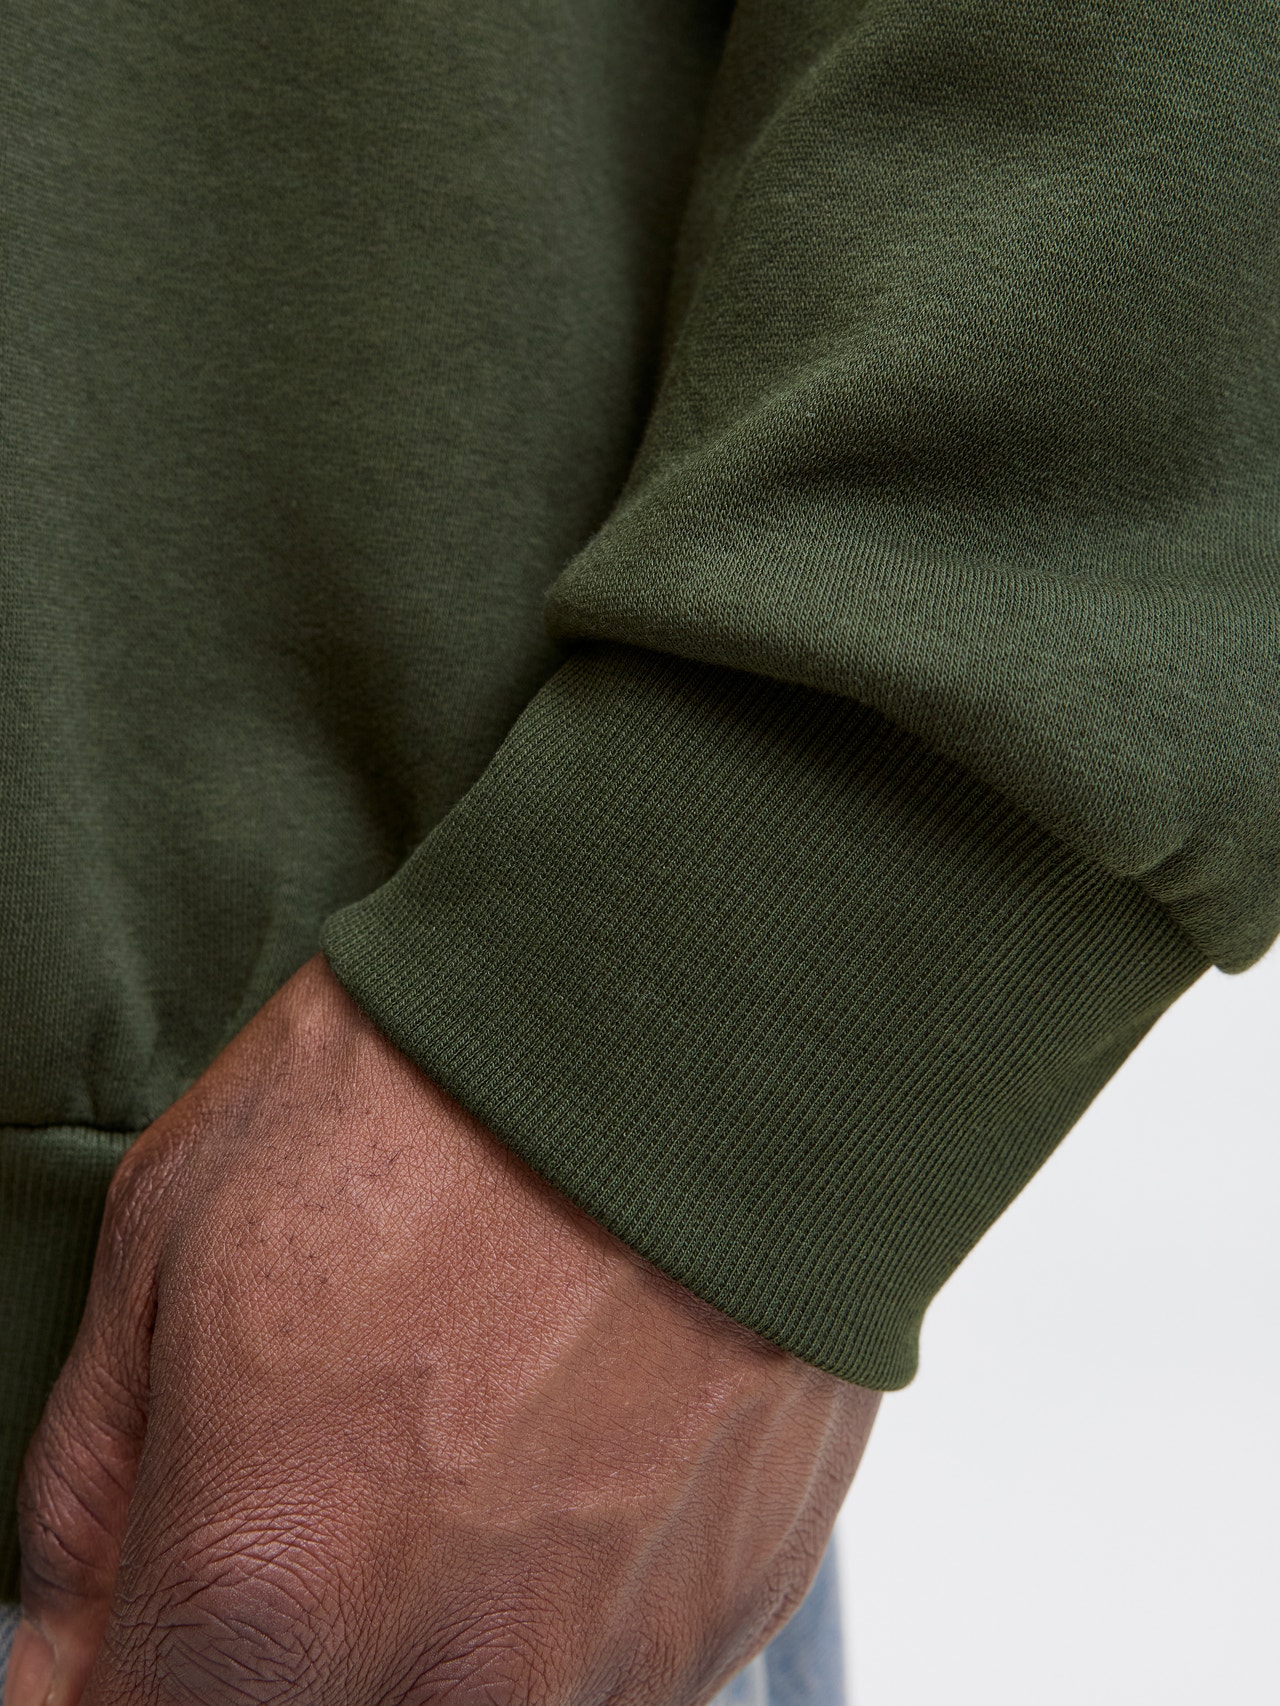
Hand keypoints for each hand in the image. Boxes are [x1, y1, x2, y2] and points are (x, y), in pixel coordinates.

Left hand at [6, 957, 877, 1705]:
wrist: (707, 1012)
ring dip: (443, 1627)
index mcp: (273, 1584)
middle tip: (330, 1487)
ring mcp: (618, 1653)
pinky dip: (570, 1588)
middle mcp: (459, 1673)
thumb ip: (92, 1494)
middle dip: (290, 1650)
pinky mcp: (740, 1606)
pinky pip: (610, 1665)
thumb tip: (67, 1653)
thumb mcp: (173, 1233)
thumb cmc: (433, 1087)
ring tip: (474, 1436)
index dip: (130, 1677)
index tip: (158, 1614)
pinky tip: (580, 1430)